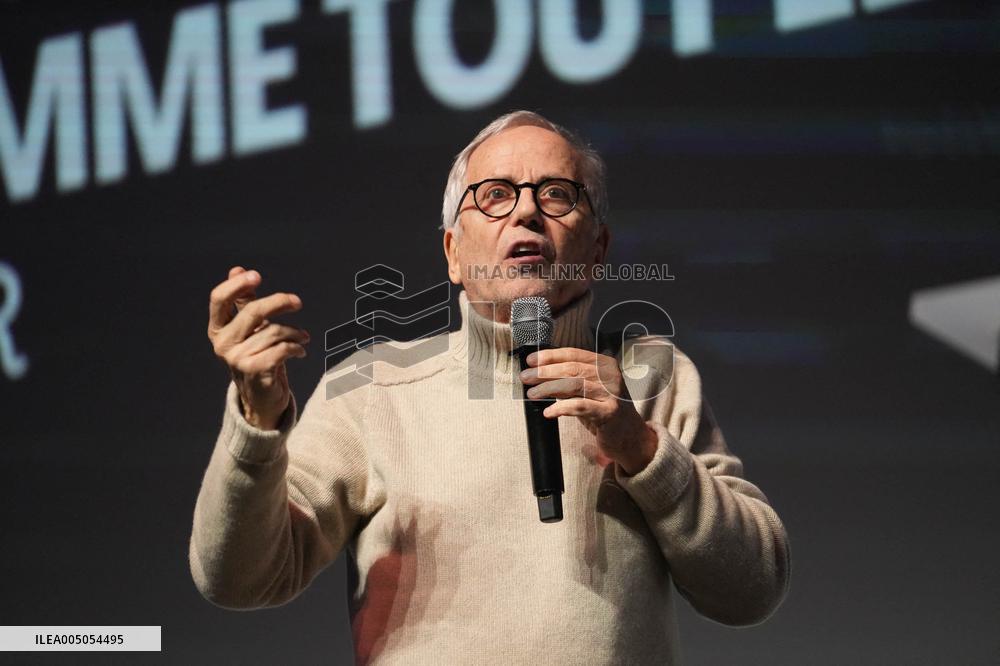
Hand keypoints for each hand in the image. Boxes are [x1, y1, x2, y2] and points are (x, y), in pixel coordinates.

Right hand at [207, 266, 309, 429]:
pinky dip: (296, 347)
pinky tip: (300, 351)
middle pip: (252, 311)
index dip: (237, 285)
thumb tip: (236, 270)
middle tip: (297, 302)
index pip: (219, 300)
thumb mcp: (248, 328)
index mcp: (217, 329)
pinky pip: (282, 348)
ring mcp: (237, 359)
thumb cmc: (257, 356)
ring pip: (273, 331)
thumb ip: (243, 301)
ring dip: (295, 332)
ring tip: (302, 337)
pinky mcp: (255, 371)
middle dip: (279, 303)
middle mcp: (222, 344)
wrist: (262, 398)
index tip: (256, 276)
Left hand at [519, 347, 657, 474]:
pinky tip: (548, 412)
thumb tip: (539, 373)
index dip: (550, 356)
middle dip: (545, 372)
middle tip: (526, 377)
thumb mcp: (590, 390)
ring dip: (548, 388)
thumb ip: (571, 380)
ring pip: (574, 385)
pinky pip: (580, 407)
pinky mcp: (609, 412)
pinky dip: (561, 408)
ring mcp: (611, 393)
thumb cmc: (605, 411)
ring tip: (532, 394)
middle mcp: (610, 375)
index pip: (574, 354)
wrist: (630, 436)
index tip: (531, 361)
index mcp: (604, 364)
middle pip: (572, 369)